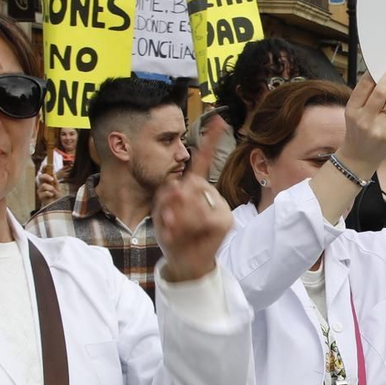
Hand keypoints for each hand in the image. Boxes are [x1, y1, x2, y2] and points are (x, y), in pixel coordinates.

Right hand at [36, 170, 61, 204]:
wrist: (56, 205)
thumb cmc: (56, 196)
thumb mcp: (57, 187)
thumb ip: (55, 180)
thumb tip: (53, 172)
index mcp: (46, 181)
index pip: (44, 173)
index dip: (44, 168)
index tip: (47, 165)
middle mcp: (42, 185)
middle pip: (40, 176)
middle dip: (46, 176)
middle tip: (52, 179)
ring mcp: (40, 190)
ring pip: (42, 185)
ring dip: (49, 187)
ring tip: (53, 191)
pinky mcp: (40, 196)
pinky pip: (44, 192)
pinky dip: (49, 193)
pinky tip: (51, 195)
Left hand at [154, 119, 234, 281]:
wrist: (184, 263)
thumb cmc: (172, 236)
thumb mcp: (161, 212)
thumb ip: (167, 197)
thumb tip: (180, 187)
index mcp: (195, 187)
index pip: (202, 161)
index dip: (210, 141)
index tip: (219, 121)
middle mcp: (209, 194)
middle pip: (188, 184)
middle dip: (172, 203)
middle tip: (169, 220)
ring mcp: (219, 208)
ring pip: (192, 201)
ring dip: (175, 218)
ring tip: (173, 230)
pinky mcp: (223, 222)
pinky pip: (200, 217)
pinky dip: (184, 228)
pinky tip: (180, 236)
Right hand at [337, 62, 385, 173]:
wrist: (358, 158)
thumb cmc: (357, 131)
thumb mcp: (354, 113)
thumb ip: (365, 97)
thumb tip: (383, 76)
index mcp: (352, 110)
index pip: (364, 87)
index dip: (376, 73)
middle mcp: (364, 120)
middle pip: (380, 93)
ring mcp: (378, 130)